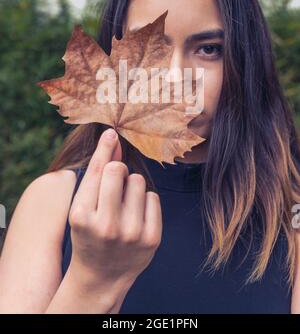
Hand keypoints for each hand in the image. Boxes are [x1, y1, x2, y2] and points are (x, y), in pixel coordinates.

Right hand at [67, 128, 162, 297]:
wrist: (101, 276)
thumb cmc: (89, 233)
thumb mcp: (83, 206)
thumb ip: (97, 173)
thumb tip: (112, 139)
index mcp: (82, 215)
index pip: (99, 170)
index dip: (105, 148)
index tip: (112, 132)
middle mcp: (107, 225)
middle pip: (120, 170)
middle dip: (118, 171)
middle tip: (113, 188)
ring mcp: (132, 233)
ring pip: (139, 181)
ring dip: (131, 187)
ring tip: (123, 206)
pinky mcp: (152, 238)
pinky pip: (153, 197)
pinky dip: (145, 202)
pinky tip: (135, 217)